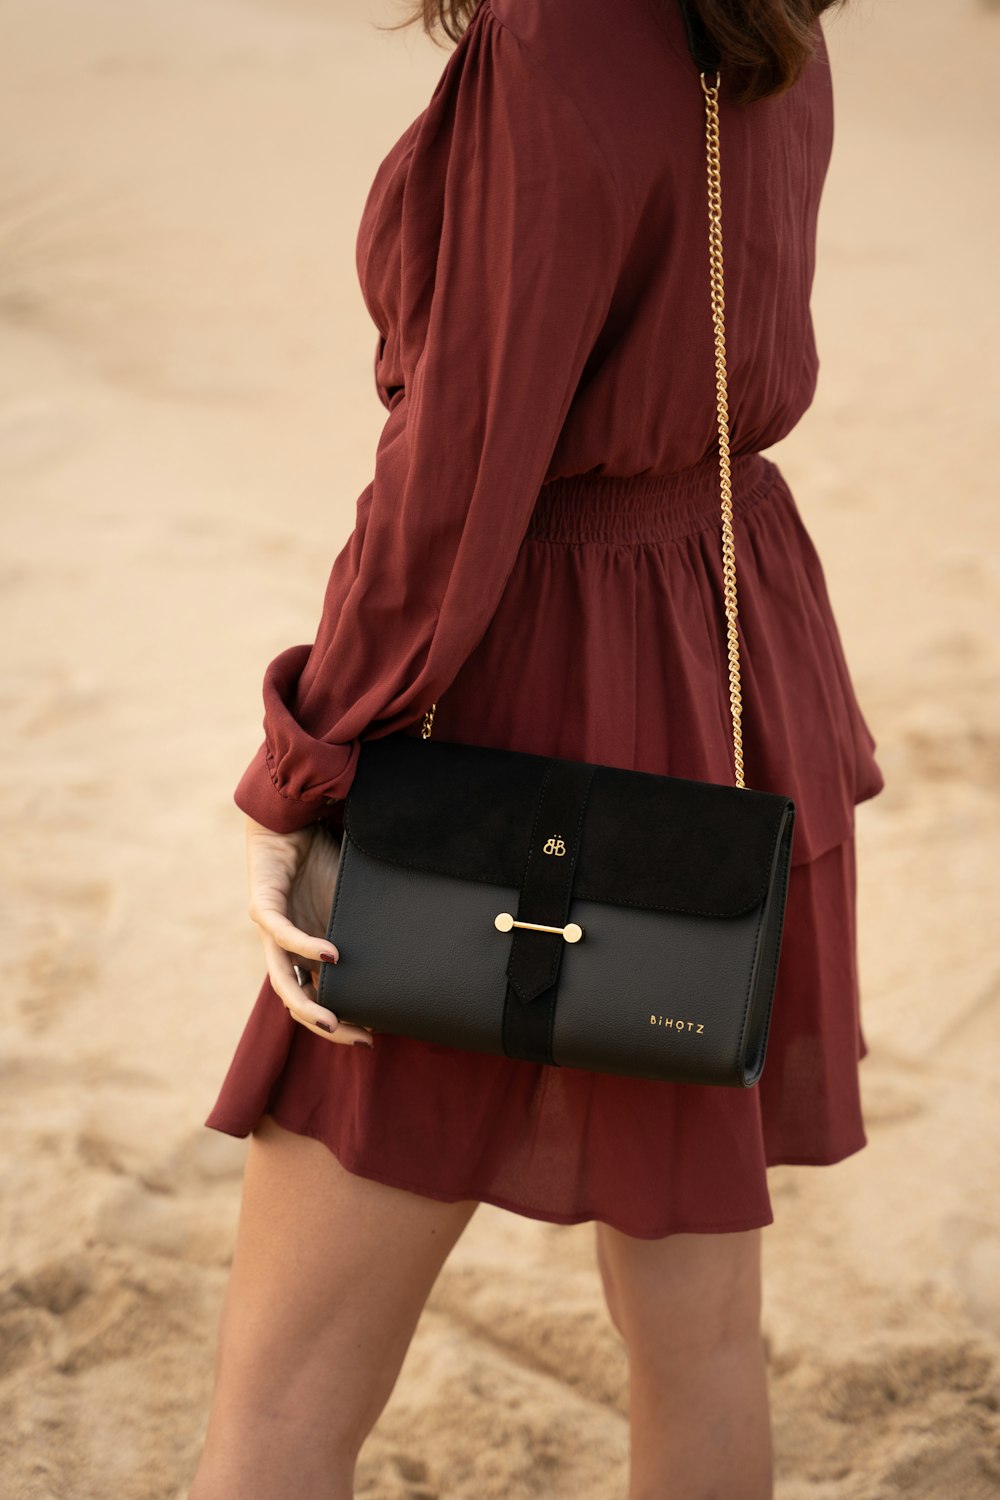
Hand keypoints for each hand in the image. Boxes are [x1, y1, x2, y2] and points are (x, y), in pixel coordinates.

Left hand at [244, 815, 373, 1047]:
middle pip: (298, 1001)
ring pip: (282, 981)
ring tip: (332, 1021)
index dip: (341, 1021)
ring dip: (307, 1004)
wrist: (291, 821)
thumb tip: (409, 944)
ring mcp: (272, 932)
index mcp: (307, 953)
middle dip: (327, 1025)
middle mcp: (286, 950)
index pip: (319, 998)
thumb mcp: (349, 903)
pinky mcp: (263, 908)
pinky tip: (332, 956)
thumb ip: (364, 928)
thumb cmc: (321, 861)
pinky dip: (306, 948)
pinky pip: (282, 935)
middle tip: (359, 1038)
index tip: (372, 1033)